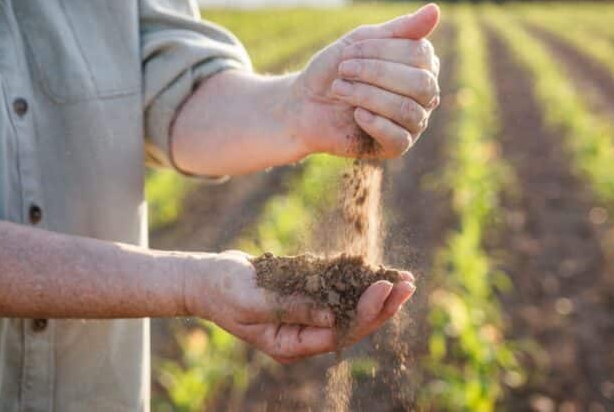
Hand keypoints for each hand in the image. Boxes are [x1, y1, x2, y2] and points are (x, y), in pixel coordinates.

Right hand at [185, 250, 415, 363]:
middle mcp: (303, 333)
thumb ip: (291, 307)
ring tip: (403, 277)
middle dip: (382, 304)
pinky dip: (355, 279)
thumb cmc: (223, 290)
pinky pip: (335, 290)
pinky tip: (375, 268)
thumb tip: (334, 315)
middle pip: (352, 323)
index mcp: (291, 344)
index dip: (366, 311)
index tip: (384, 287)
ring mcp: (304, 315)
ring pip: (349, 307)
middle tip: (408, 284)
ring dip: (374, 292)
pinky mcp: (304, 295)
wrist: (205, 278)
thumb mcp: (254, 300)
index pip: (339, 332)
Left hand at [287, 4, 440, 158]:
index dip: (381, 50)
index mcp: (420, 65)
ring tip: (340, 90)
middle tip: (344, 70)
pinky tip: (356, 114)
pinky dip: (375, 123)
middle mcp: (424, 95)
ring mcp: (413, 122)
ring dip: (367, 96)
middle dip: (375, 73)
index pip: (420, 53)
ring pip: (407, 109)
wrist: (303, 105)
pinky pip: (400, 138)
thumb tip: (435, 10)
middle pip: (420, 83)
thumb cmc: (333, 71)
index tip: (347, 52)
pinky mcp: (396, 146)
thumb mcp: (360, 42)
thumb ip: (397, 30)